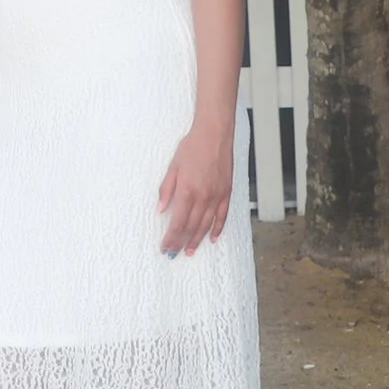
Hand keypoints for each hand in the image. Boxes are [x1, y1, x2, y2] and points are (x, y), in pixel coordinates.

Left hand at [158, 126, 233, 256]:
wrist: (215, 135)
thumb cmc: (192, 147)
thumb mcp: (173, 166)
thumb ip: (166, 189)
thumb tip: (161, 209)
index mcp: (187, 191)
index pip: (177, 222)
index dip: (171, 237)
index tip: (165, 246)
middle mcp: (203, 197)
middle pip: (191, 226)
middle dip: (181, 242)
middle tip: (174, 253)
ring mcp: (217, 196)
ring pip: (206, 225)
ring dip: (197, 239)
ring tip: (190, 251)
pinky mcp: (226, 193)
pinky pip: (222, 216)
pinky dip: (217, 229)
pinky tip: (212, 238)